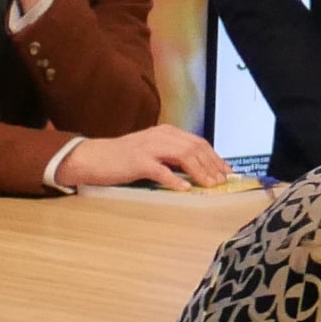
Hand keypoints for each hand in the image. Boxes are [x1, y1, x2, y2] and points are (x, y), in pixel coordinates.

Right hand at [57, 126, 234, 190]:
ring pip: (183, 155)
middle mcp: (160, 136)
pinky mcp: (137, 161)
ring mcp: (148, 147)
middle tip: (222, 181)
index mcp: (166, 132)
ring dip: (199, 171)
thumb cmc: (123, 159)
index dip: (215, 157)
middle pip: (194, 147)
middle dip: (212, 164)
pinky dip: (175, 179)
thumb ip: (172, 157)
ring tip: (210, 185)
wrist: (94, 157)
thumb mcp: (152, 152)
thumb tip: (197, 171)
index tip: (227, 171)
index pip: (198, 142)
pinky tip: (185, 189)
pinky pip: (160, 170)